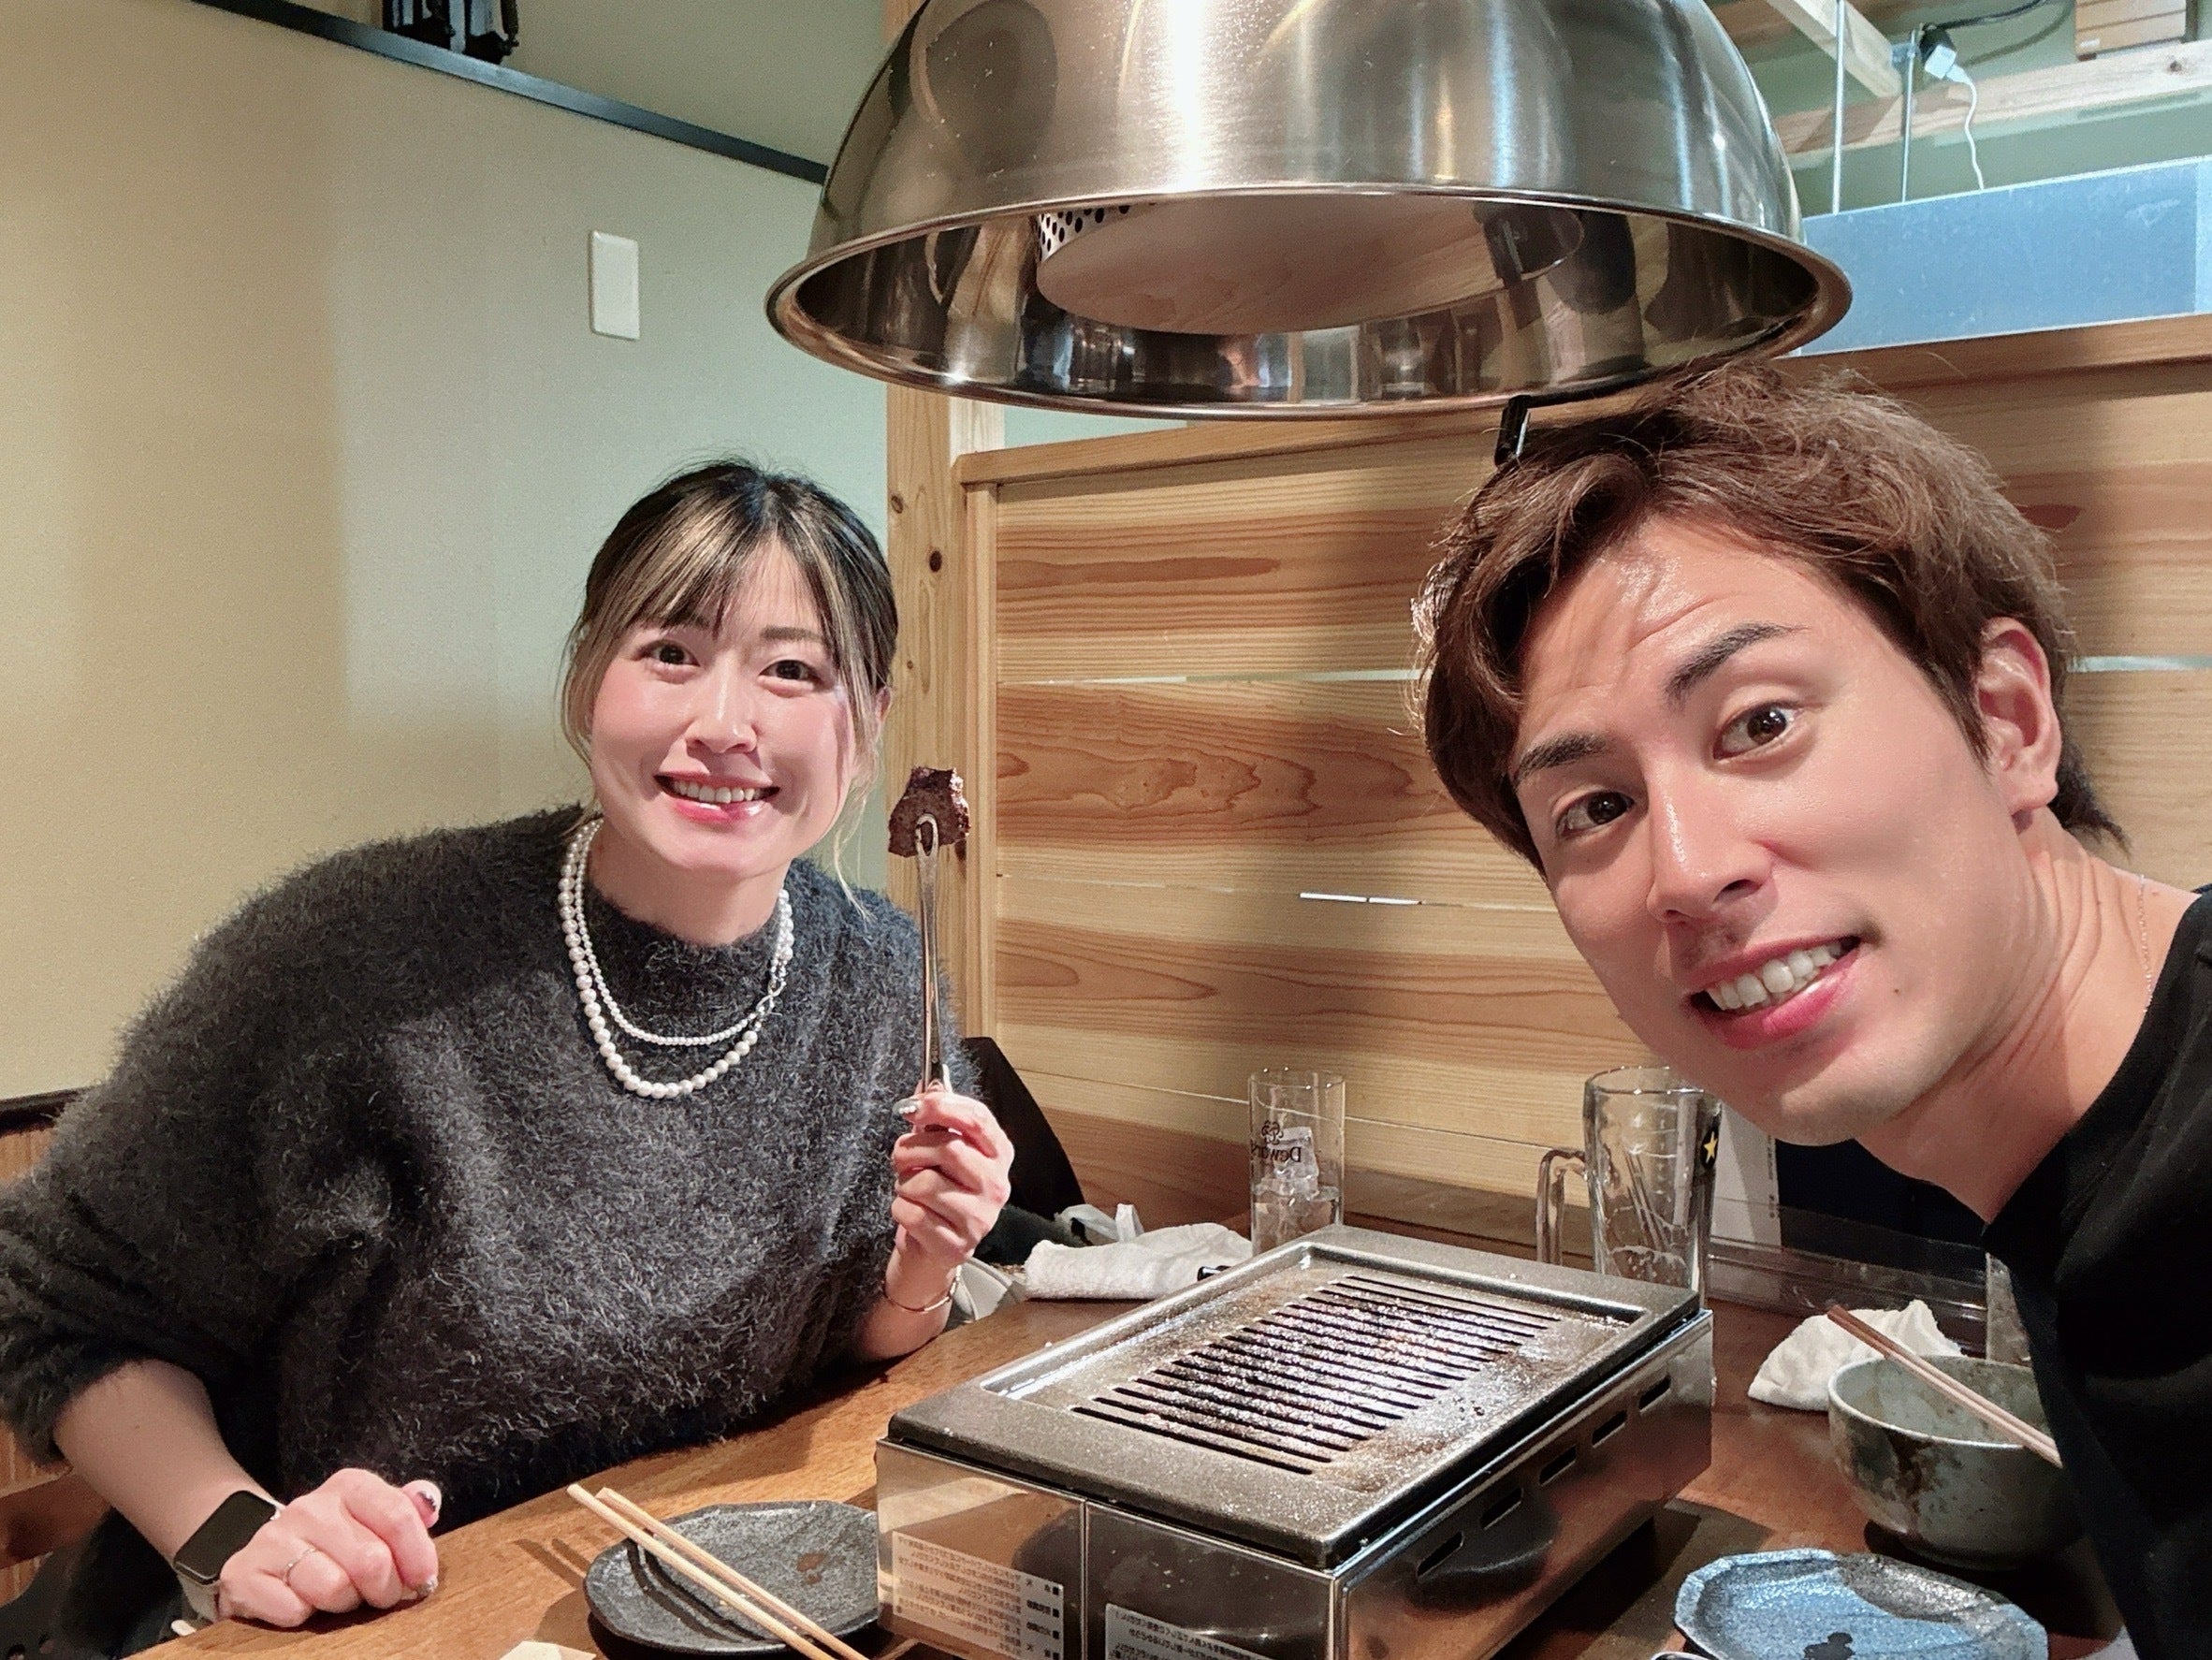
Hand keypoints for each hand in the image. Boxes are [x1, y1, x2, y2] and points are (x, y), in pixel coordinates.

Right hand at [215, 1470, 440, 1625]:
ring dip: (343, 1603)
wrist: (264, 1557)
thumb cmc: (333, 1543)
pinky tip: (302, 1602)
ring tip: (338, 1595)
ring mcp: (273, 1538)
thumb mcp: (373, 1520)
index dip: (418, 1556)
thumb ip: (407, 1510)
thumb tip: (429, 1503)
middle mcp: (309, 1506)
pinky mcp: (244, 1573)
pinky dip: (303, 1615)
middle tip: (377, 1594)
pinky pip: (293, 1609)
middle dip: (383, 1589)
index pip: (398, 1516)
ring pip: (333, 1588)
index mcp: (349, 1487)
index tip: (423, 1581)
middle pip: (371, 1560)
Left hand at [888, 1087, 1013, 1297]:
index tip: (912, 1107)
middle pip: (949, 1148)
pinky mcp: (957, 1245)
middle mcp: (996, 1185)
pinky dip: (900, 1210)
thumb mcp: (939, 1150)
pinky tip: (912, 1213)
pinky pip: (912, 1214)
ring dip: (903, 1183)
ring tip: (910, 1190)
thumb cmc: (938, 1192)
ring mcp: (980, 1217)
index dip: (941, 1106)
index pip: (977, 1118)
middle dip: (911, 1149)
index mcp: (998, 1154)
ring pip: (924, 1184)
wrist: (932, 1248)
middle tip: (901, 1157)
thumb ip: (936, 1116)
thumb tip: (927, 1082)